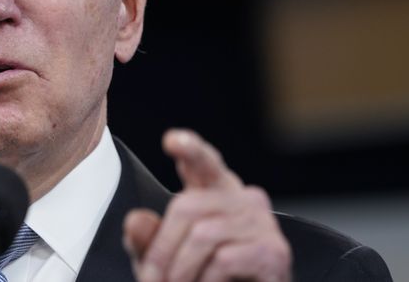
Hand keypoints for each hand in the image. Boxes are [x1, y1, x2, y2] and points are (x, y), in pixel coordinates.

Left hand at [123, 129, 291, 281]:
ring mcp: (261, 222)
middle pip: (186, 206)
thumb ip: (148, 239)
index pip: (204, 161)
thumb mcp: (167, 259)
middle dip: (161, 250)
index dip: (190, 148)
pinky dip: (206, 281)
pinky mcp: (273, 250)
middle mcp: (242, 199)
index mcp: (216, 191)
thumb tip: (136, 221)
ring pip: (202, 235)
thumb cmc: (206, 277)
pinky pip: (223, 260)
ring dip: (180, 271)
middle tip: (151, 279)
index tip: (172, 141)